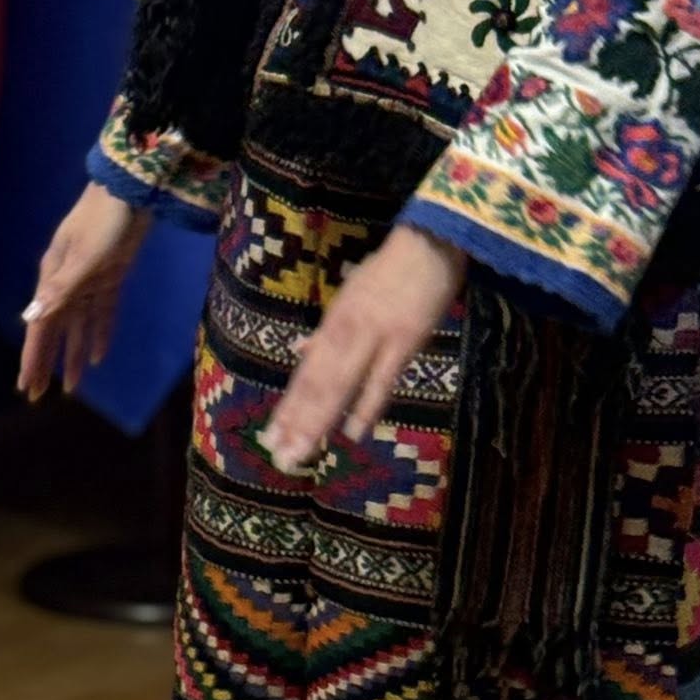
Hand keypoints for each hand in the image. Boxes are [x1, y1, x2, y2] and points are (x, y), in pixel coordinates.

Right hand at [16, 182, 151, 400]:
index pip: (39, 326)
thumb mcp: (84, 256)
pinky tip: (100, 356)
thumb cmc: (104, 221)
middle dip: (46, 361)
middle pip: (54, 329)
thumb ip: (61, 289)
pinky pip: (103, 311)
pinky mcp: (112, 274)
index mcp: (53, 276)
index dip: (33, 358)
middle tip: (38, 395)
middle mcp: (67, 281)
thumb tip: (31, 318)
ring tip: (72, 387)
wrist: (131, 192)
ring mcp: (89, 278)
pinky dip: (100, 333)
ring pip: (78, 325)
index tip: (26, 387)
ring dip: (73, 354)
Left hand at [262, 224, 466, 472]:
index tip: (272, 437)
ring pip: (340, 385)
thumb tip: (300, 350)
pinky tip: (354, 433)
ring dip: (320, 421)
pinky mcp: (404, 339)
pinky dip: (367, 405)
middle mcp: (345, 331)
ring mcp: (374, 336)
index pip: (306, 371)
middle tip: (280, 457)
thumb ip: (327, 328)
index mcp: (334, 321)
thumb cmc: (390, 268)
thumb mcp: (351, 293)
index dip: (289, 406)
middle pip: (317, 384)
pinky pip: (382, 378)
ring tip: (302, 452)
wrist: (428, 242)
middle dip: (298, 422)